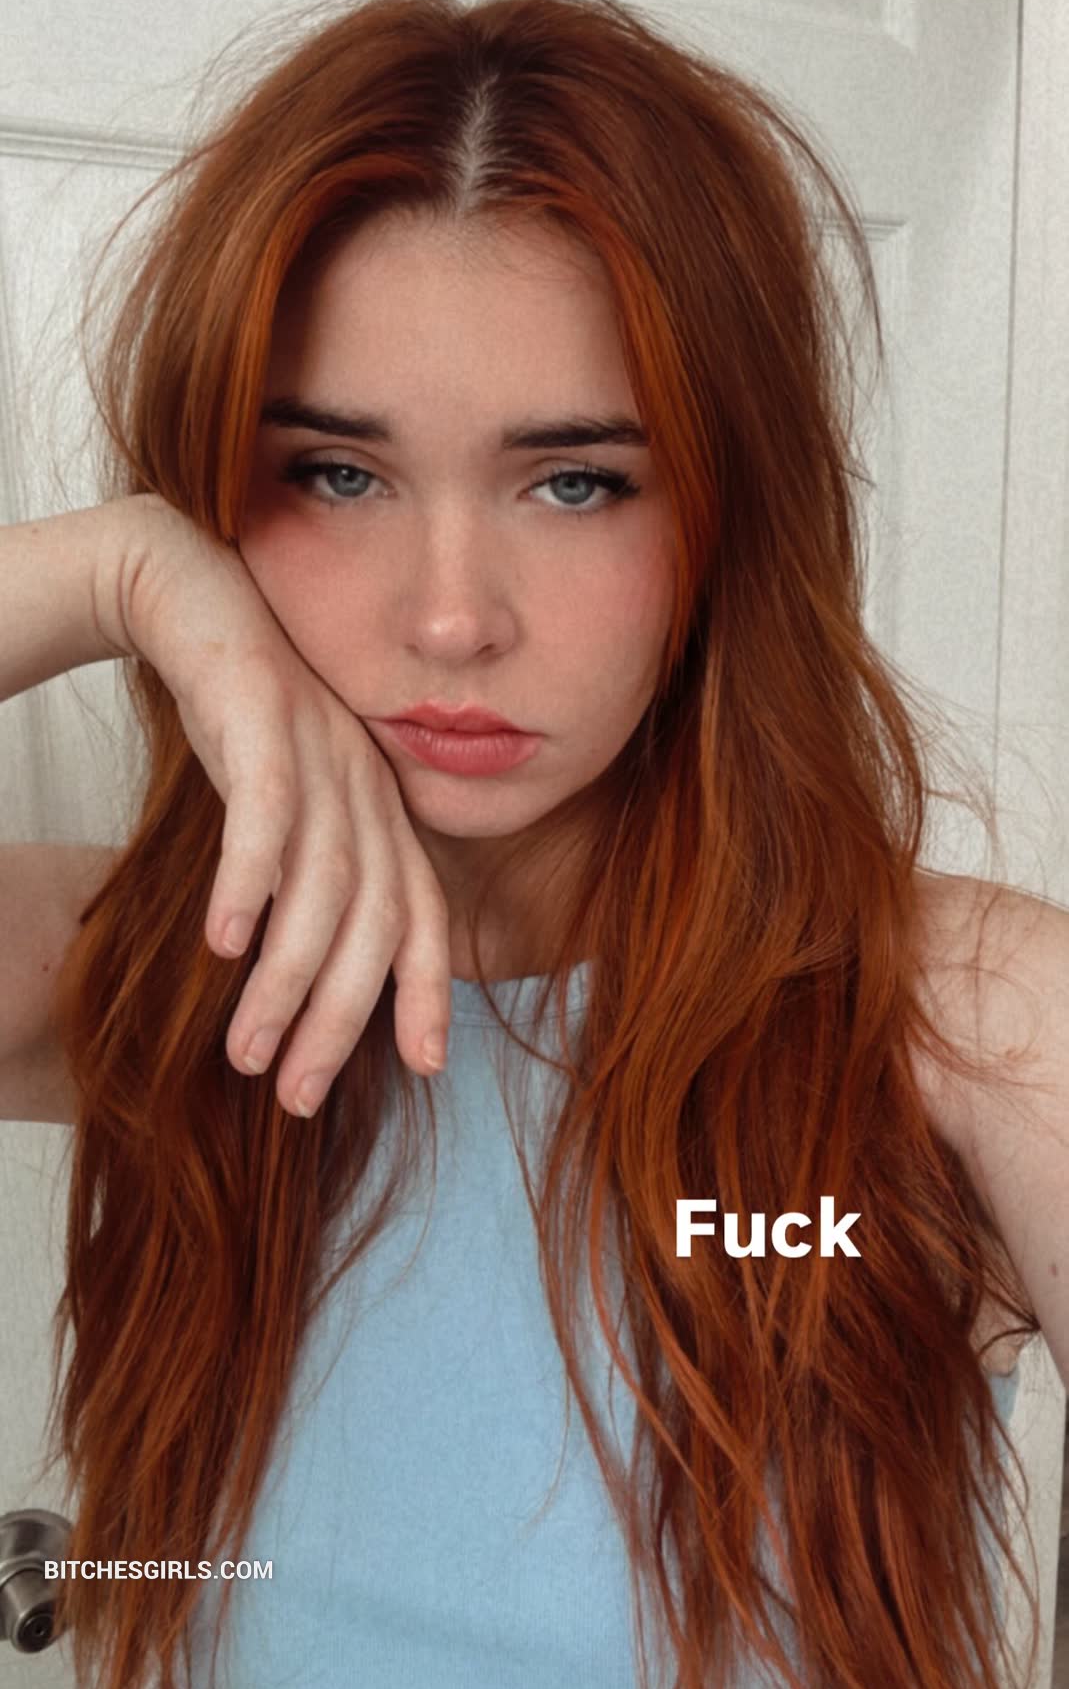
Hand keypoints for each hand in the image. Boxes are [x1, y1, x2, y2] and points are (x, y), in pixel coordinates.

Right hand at [118, 494, 451, 1112]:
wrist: (194, 593)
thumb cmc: (240, 710)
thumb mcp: (289, 793)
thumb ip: (309, 867)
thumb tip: (301, 963)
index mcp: (379, 805)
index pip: (422, 910)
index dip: (430, 987)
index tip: (428, 1065)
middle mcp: (364, 783)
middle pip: (374, 920)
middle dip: (343, 1018)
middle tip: (299, 1096)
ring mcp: (320, 750)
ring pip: (321, 887)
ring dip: (289, 980)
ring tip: (248, 1052)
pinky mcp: (262, 719)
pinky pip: (266, 814)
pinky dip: (251, 882)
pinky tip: (225, 944)